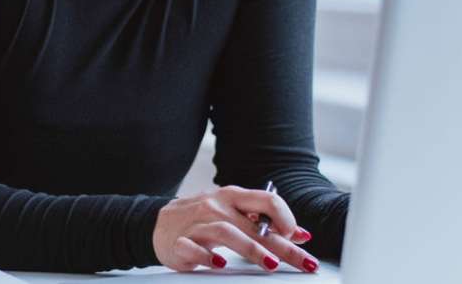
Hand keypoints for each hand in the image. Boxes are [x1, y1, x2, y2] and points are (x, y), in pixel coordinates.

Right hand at [151, 185, 317, 272]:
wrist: (159, 224)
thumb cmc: (202, 219)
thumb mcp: (233, 214)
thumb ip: (263, 222)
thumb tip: (300, 234)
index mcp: (232, 197)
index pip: (266, 200)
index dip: (286, 218)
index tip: (299, 237)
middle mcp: (216, 206)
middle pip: (254, 224)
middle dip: (282, 245)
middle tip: (303, 261)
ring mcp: (196, 224)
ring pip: (226, 232)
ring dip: (251, 249)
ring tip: (271, 264)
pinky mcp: (179, 242)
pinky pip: (193, 248)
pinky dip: (207, 256)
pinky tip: (220, 265)